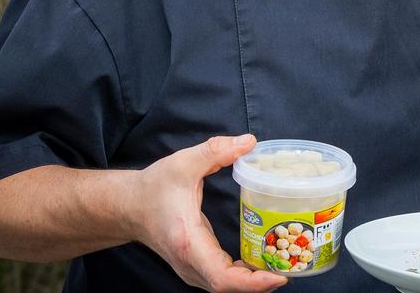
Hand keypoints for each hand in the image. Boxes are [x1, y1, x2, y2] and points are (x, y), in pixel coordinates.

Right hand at [130, 134, 286, 291]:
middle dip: (261, 282)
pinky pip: (222, 278)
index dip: (252, 283)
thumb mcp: (182, 163)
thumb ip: (215, 151)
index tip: (279, 276)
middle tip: (292, 266)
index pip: (222, 277)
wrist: (127, 206)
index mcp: (188, 243)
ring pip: (226, 286)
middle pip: (229, 287)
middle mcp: (190, 263)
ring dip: (254, 281)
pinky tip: (263, 262)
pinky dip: (243, 276)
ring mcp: (191, 268)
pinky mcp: (195, 265)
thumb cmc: (153, 188)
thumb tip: (249, 142)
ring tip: (284, 265)